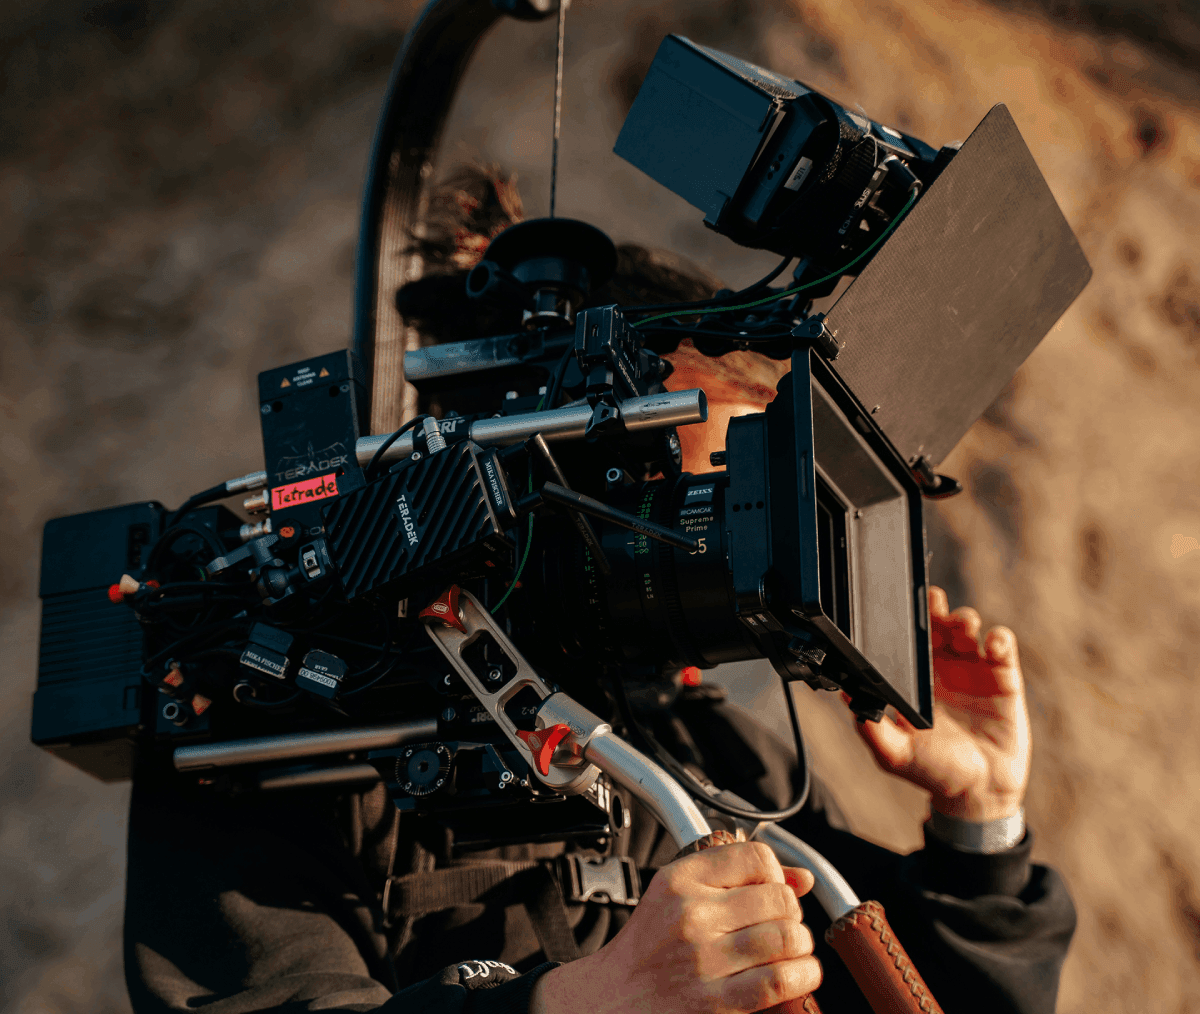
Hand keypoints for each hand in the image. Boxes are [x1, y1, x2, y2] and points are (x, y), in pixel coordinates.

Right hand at [528, 841, 820, 1013]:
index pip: (755, 857)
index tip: (771, 890)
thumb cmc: (648, 947)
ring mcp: (703, 959)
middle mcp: (690, 914)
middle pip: (778, 899)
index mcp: (679, 880)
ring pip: (787, 937)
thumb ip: (736, 878)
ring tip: (790, 950)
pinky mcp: (715, 1001)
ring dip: (800, 945)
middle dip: (792, 913)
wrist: (611, 999)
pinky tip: (797, 974)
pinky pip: (782, 980)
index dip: (775, 874)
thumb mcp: (676, 895)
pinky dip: (803, 975)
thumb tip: (802, 878)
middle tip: (782, 924)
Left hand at [850, 585, 1030, 821]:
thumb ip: (872, 727)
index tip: (898, 607)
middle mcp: (942, 667)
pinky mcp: (1003, 677)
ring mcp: (972, 669)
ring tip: (963, 624)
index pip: (905, 639)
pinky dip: (999, 639)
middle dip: (933, 607)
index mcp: (913, 678)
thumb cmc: (934, 771)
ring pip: (967, 627)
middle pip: (936, 623)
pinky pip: (1002, 647)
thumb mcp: (895, 753)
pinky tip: (992, 645)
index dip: (903, 620)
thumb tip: (847, 698)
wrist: (979, 792)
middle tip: (931, 602)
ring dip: (963, 618)